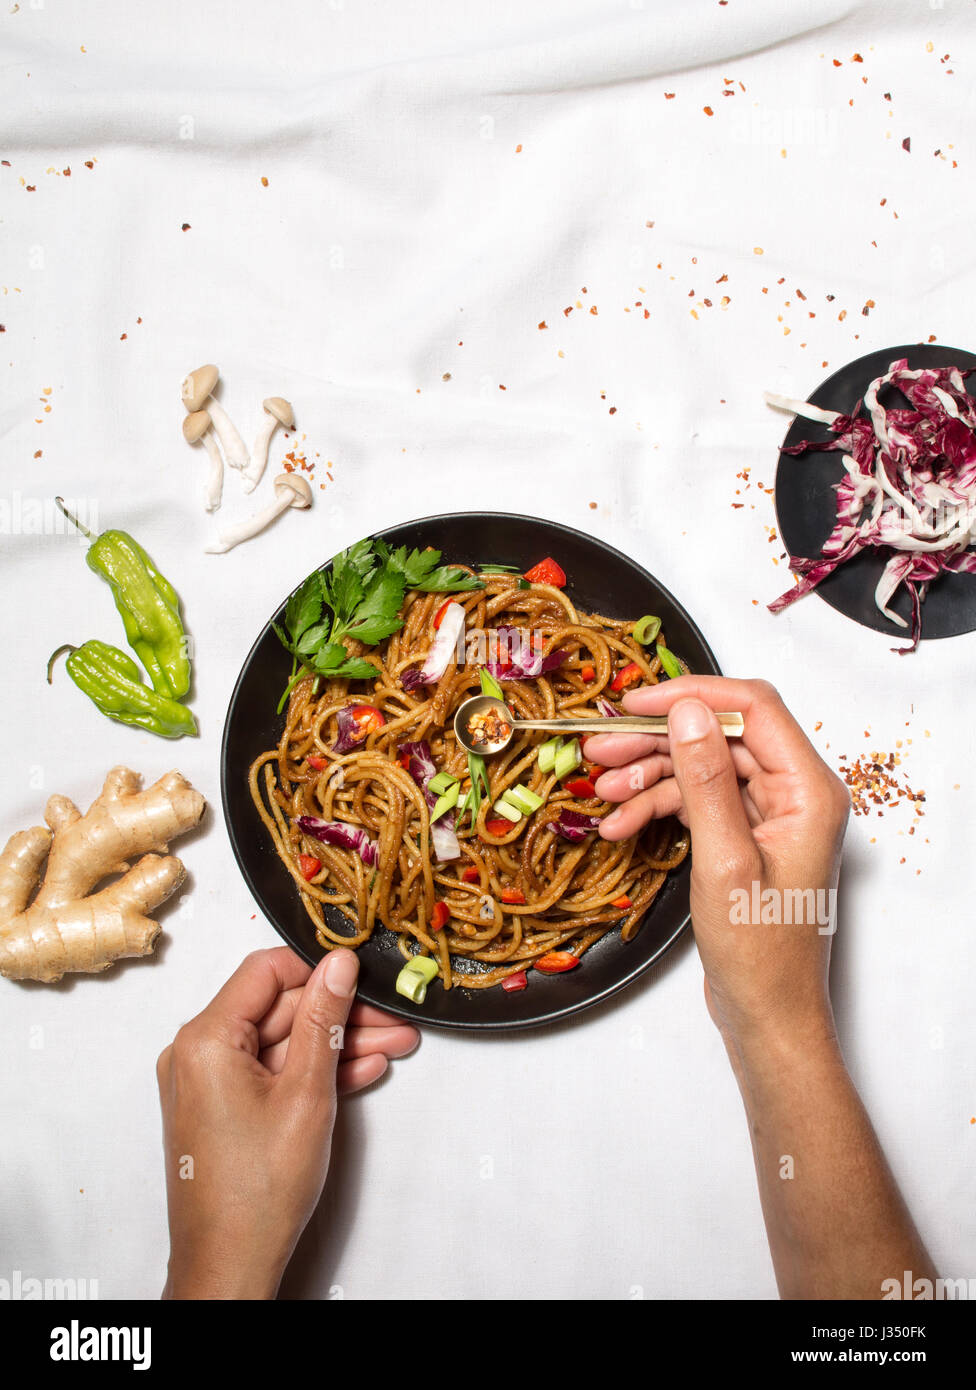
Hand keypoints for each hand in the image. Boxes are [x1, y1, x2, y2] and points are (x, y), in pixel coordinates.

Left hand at [157, 946, 418, 1298]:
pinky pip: (271, 1071)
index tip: (360, 973)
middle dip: (339, 1012)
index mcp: (205, 1040)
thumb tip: (339, 965)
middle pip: (277, 1008)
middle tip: (391, 1017)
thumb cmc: (258, 1192)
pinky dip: (310, 1071)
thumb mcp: (307, 1092)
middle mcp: (196, 1054)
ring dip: (334, 1043)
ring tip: (391, 1044)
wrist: (230, 1265)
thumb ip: (323, 1019)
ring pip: (280, 1042)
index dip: (317, 967)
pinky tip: (360, 1069)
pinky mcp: (222, 1107)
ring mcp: (207, 1083)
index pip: (265, 971)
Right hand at [583, 678, 849, 1047]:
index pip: (753, 707)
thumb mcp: (725, 861)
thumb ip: (706, 781)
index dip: (691, 696)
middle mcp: (795, 793)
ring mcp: (770, 815)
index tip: (634, 703)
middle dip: (656, 741)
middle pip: (719, 736)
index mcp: (809, 790)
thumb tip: (689, 711)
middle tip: (600, 748)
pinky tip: (621, 824)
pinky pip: (699, 801)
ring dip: (649, 776)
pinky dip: (658, 807)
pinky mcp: (746, 836)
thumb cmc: (761, 953)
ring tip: (602, 792)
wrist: (768, 1016)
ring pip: (702, 768)